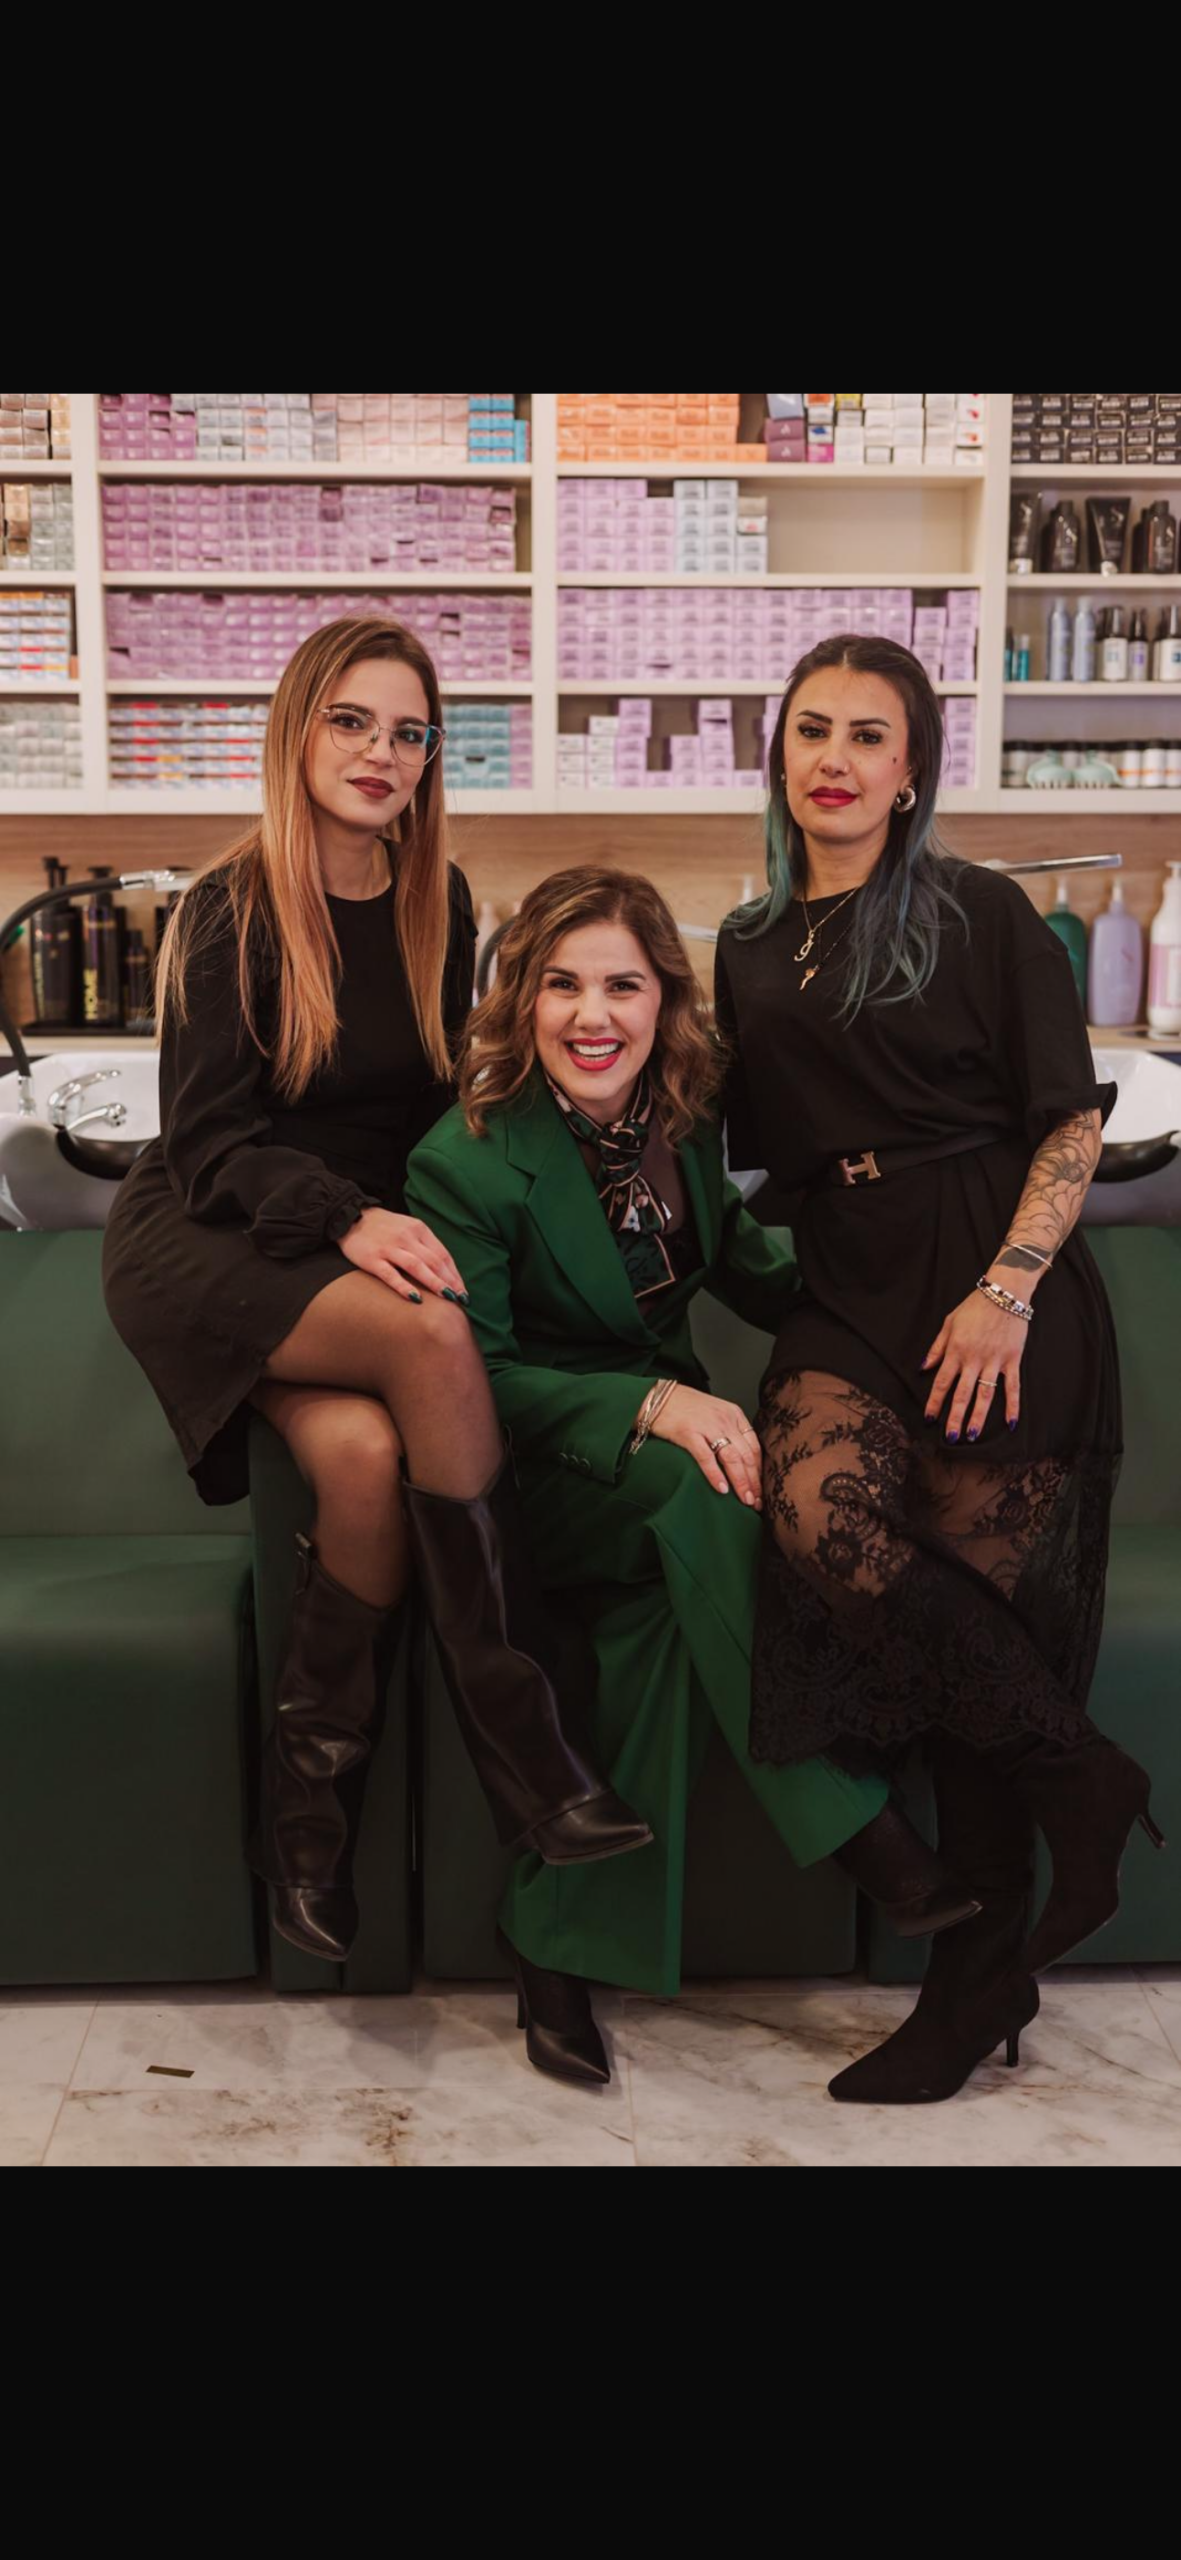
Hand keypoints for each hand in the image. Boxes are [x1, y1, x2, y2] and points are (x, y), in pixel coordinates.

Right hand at [338, 1208, 467, 1305]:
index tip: (463, 1291)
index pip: (443, 1254)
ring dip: (435, 1283)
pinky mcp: (372, 1259)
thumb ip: (424, 1244)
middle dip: (450, 1282)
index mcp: (419, 1229)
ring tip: (448, 1298)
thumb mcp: (408, 1228)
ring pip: (417, 1267)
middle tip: (461, 1299)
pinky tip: (416, 1298)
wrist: (349, 1216)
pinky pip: (391, 1275)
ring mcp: (389, 1248)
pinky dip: (405, 1286)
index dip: (455, 1274)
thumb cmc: (383, 1227)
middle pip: (434, 1261)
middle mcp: (406, 1237)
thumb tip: (444, 1269)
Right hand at [649, 1384, 761, 1504]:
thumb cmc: (686, 1408)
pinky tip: (722, 1489)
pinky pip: (706, 1458)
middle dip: (753, 1482)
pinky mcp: (689, 1433)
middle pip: (746, 1456)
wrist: (658, 1398)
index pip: (754, 1447)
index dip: (759, 1472)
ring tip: (744, 1500)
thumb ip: (729, 1432)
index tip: (760, 1490)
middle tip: (756, 1502)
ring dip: (741, 1482)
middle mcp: (725, 1420)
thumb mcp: (716, 1414)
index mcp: (734, 1415)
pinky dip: (715, 1475)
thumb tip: (741, 1463)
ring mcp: (707, 1426)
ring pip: (732, 1458)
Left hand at [922, 1291, 1027, 1439]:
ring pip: (985, 1395)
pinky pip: (1012, 1387)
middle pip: (962, 1394)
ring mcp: (994, 1361)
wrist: (1005, 1293)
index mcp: (956, 1351)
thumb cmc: (974, 1307)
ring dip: (978, 1417)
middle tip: (950, 1438)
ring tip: (972, 1435)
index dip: (934, 1402)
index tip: (929, 1419)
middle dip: (954, 1418)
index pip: (942, 1382)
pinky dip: (1012, 1406)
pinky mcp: (1012, 1360)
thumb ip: (937, 1348)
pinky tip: (1010, 1423)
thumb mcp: (949, 1323)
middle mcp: (974, 1359)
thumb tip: (923, 1368)